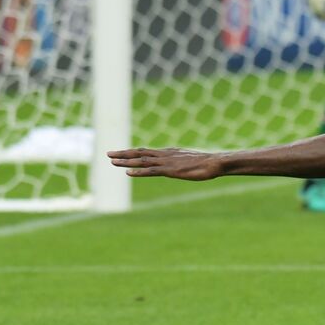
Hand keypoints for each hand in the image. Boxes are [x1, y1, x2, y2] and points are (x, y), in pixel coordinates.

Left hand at [108, 147, 224, 179]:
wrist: (215, 162)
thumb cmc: (207, 163)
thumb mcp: (190, 160)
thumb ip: (181, 161)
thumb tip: (180, 164)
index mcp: (169, 152)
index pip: (146, 151)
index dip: (132, 152)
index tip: (121, 153)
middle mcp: (165, 155)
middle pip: (140, 153)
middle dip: (123, 154)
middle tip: (109, 154)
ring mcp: (167, 163)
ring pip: (142, 160)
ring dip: (126, 161)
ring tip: (112, 161)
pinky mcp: (171, 171)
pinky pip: (151, 171)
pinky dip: (139, 171)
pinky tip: (128, 173)